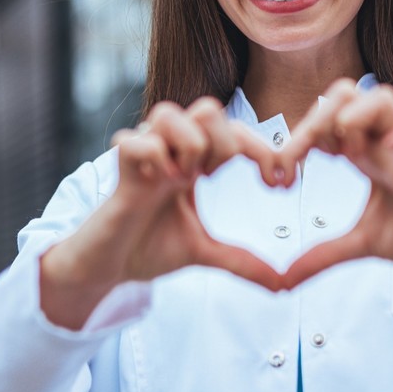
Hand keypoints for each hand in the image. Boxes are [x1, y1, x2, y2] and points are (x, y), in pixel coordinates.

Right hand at [40, 97, 289, 329]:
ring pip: (169, 112)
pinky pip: (136, 140)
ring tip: (185, 180)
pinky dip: (153, 158)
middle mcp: (170, 151)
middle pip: (208, 108)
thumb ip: (243, 262)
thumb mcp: (204, 253)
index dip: (265, 150)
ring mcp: (144, 156)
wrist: (108, 268)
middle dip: (225, 144)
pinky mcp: (119, 170)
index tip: (282, 184)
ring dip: (189, 146)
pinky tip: (158, 184)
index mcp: (194, 162)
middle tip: (217, 181)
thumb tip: (284, 284)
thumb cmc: (148, 249)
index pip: (236, 131)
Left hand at [281, 79, 392, 294]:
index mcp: (364, 153)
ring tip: (346, 151)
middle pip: (346, 93)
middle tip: (302, 157)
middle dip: (316, 118)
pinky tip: (389, 155)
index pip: (325, 119)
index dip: (298, 136)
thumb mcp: (362, 245)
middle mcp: (384, 145)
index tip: (282, 172)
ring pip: (383, 97)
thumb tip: (282, 282)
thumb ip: (322, 256)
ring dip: (356, 116)